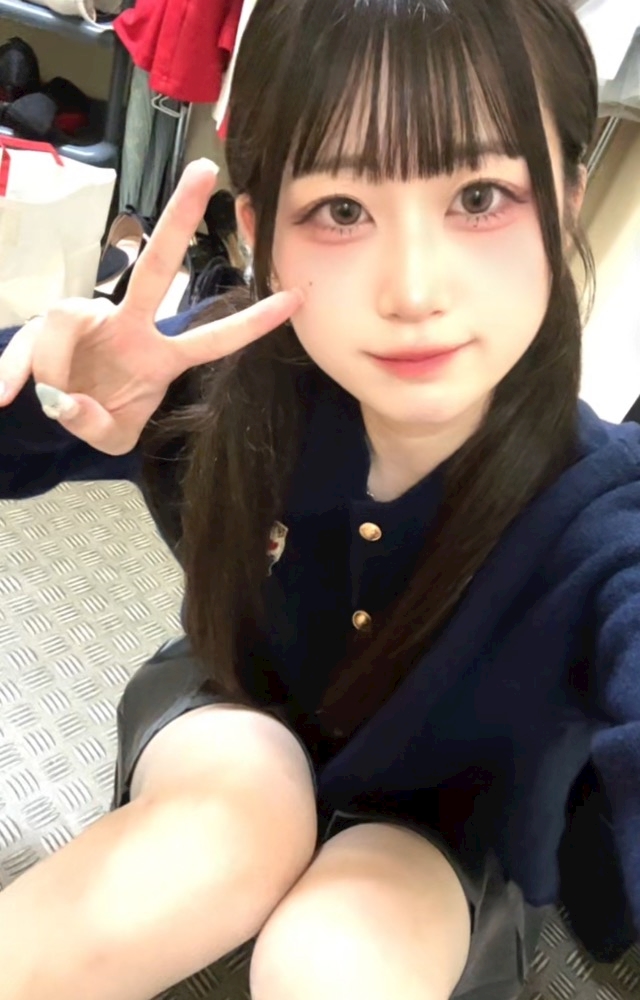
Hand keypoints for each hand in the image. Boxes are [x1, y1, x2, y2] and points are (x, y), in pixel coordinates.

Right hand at [0, 159, 302, 454]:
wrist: (59, 409)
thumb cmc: (100, 414)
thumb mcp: (109, 438)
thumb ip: (97, 426)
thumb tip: (65, 403)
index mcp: (160, 356)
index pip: (213, 339)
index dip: (252, 323)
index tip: (296, 297)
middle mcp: (131, 325)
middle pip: (159, 268)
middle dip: (179, 219)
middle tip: (205, 172)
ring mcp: (92, 317)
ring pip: (66, 320)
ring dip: (51, 364)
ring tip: (50, 401)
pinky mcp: (53, 324)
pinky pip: (31, 344)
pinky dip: (14, 372)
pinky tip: (4, 395)